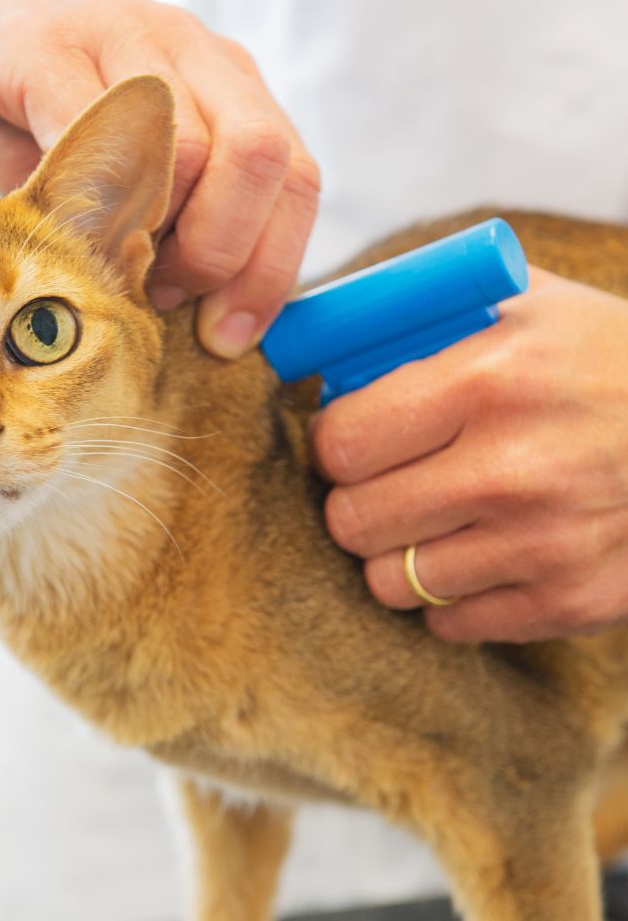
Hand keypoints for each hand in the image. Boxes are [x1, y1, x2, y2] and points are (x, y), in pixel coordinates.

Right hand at [0, 0, 318, 357]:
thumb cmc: (40, 106)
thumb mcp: (123, 171)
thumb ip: (170, 229)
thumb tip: (203, 321)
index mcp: (227, 85)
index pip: (295, 180)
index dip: (271, 272)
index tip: (226, 335)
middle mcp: (192, 52)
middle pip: (262, 160)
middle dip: (222, 256)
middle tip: (166, 294)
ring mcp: (124, 40)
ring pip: (189, 151)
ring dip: (155, 237)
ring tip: (110, 262)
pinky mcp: (46, 47)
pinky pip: (93, 132)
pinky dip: (87, 202)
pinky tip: (63, 227)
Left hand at [310, 267, 627, 642]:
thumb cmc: (612, 358)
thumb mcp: (526, 302)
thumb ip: (423, 315)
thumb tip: (327, 341)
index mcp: (489, 380)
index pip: (341, 443)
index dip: (331, 443)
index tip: (347, 441)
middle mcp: (512, 469)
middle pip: (352, 521)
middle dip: (354, 500)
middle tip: (382, 483)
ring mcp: (546, 544)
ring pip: (390, 582)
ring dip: (396, 553)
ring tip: (431, 519)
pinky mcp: (573, 600)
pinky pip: (450, 624)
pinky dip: (449, 596)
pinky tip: (478, 554)